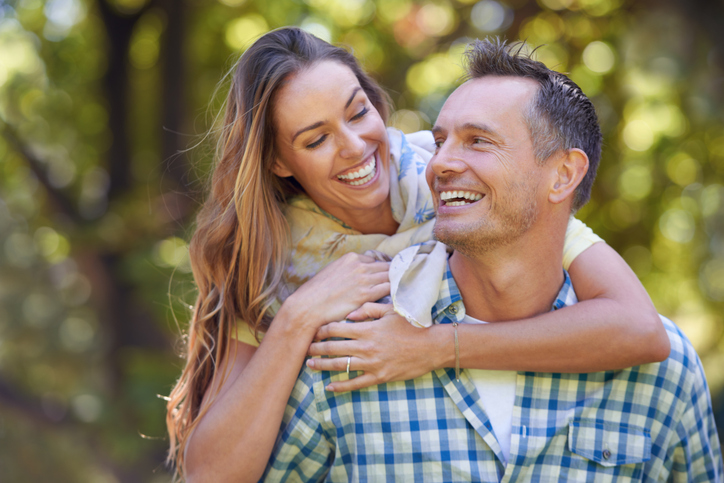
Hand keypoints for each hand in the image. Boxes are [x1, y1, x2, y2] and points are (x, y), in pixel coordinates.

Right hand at [279, 253, 389, 334]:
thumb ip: (348, 271)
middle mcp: (359, 265)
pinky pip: (389, 289)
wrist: (307, 307)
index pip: (376, 261)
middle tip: (400, 285)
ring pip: (390, 277)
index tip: (386, 278)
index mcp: (351, 258)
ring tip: (401, 292)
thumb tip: (358, 277)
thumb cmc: (317, 293)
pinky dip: (394, 292)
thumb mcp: (332, 273)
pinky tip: (397, 298)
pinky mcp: (366, 294)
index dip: (382, 271)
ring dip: (396, 284)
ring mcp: (364, 279)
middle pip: (386, 267)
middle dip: (393, 275)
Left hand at [305, 303, 436, 391]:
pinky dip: (341, 386)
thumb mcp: (390, 310)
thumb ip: (368, 309)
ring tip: (310, 365)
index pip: (336, 329)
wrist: (431, 347)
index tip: (312, 331)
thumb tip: (350, 313)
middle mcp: (366, 347)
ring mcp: (372, 364)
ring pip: (341, 366)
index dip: (321, 330)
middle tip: (304, 349)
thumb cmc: (411, 325)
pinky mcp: (379, 377)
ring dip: (323, 366)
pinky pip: (355, 384)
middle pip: (333, 348)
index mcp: (367, 329)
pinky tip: (329, 387)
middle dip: (316, 349)